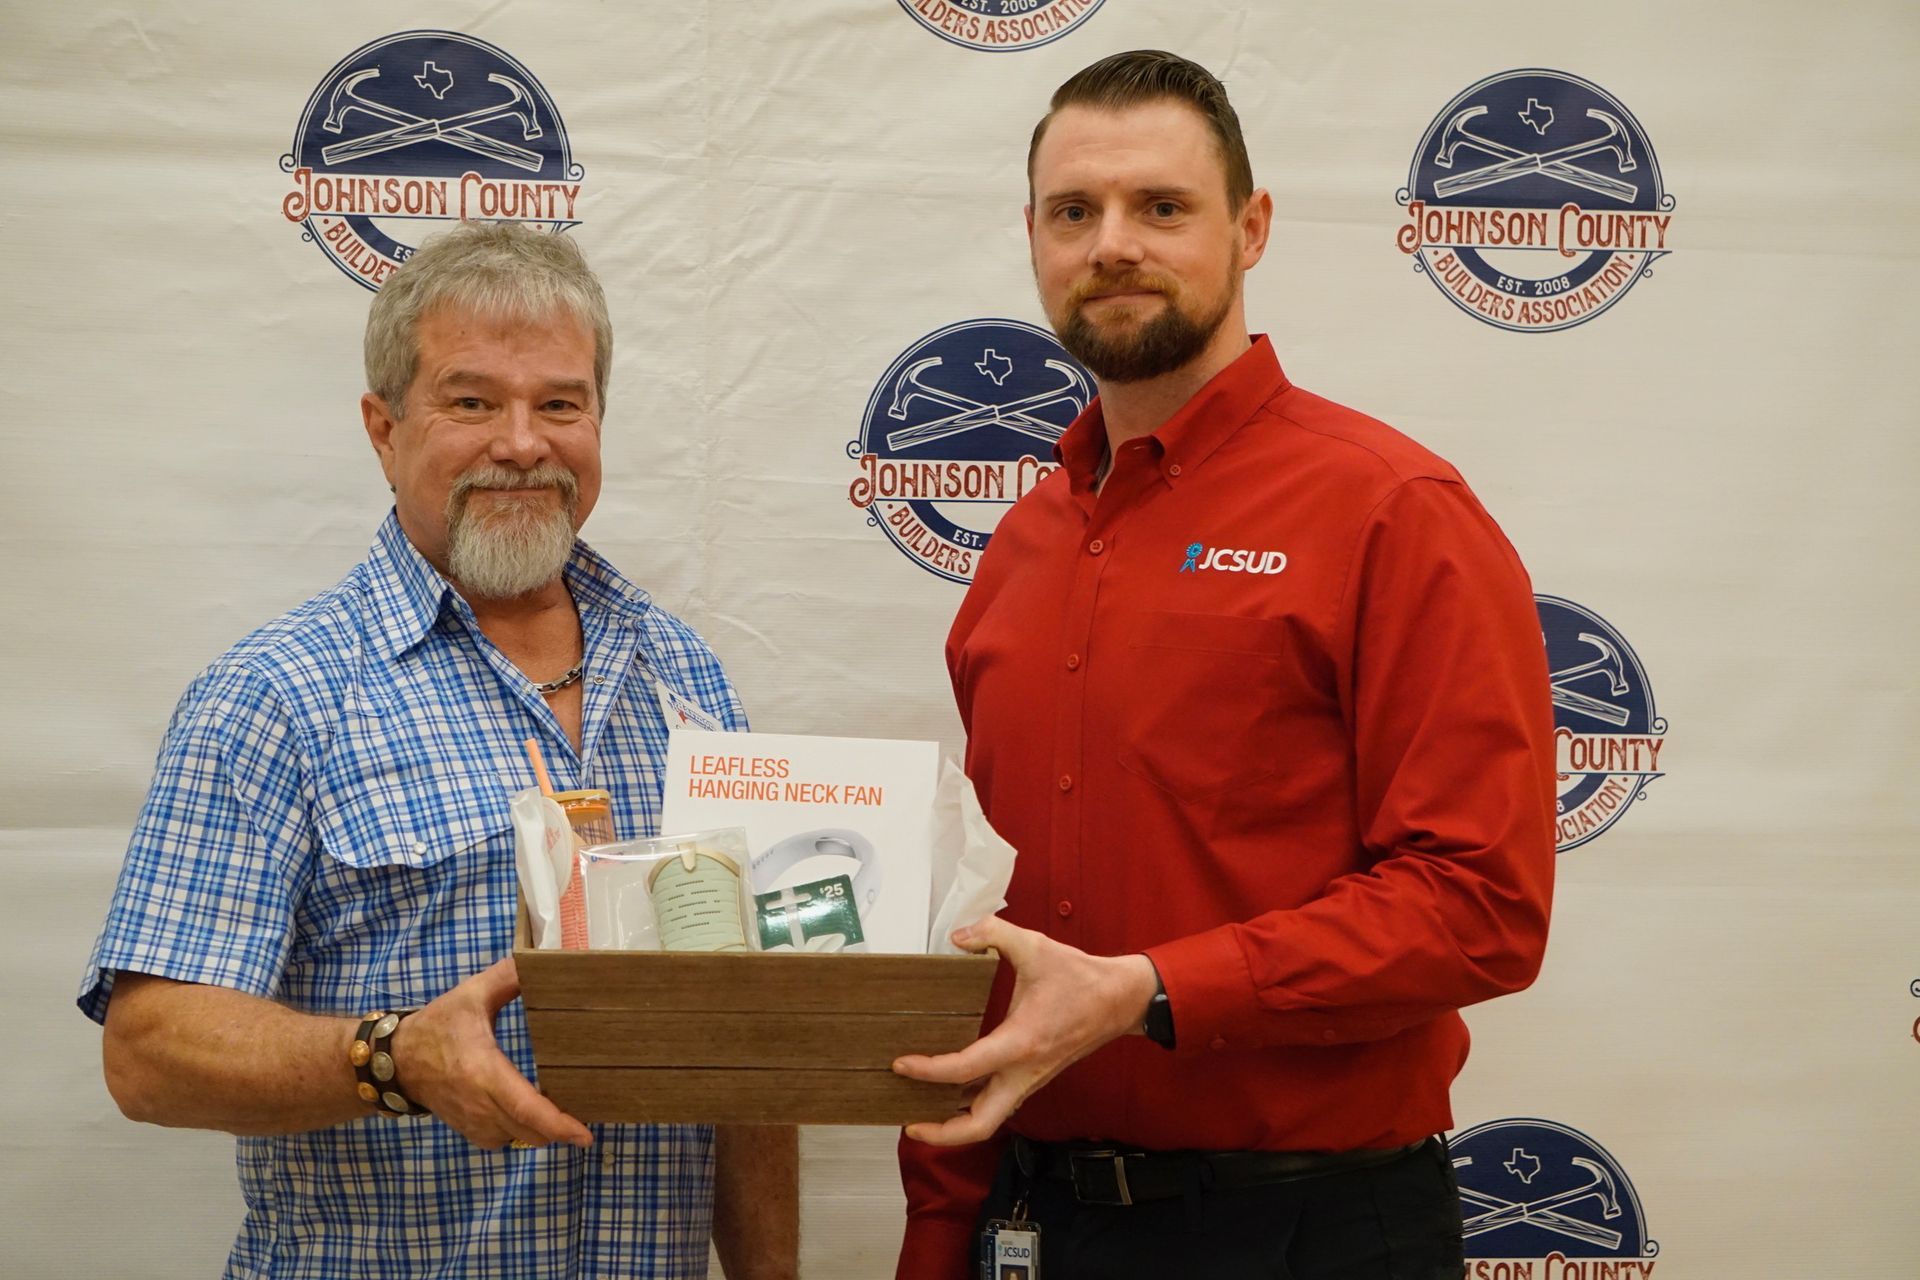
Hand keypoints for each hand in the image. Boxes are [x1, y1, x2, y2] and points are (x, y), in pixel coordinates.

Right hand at [387, 958, 592, 1149]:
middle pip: (531, 1131)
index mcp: (483, 1071)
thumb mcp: (472, 993)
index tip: (585, 1135)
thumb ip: (507, 977)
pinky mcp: (470, 1132)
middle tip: (586, 1108)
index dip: (558, 1124)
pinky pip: (505, 1140)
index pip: (526, 1108)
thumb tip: (541, 960)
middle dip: (561, 1128)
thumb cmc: (438, 1025)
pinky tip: (533, 1112)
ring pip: (521, 1138)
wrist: (397, 1060)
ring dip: (543, 1130)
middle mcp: (480, 1105)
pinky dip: (522, 1131)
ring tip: (563, 1109)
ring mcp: (474, 1123)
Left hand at [892, 916, 1156, 1146]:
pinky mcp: (1033, 1077)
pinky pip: (999, 1105)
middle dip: (942, 1133)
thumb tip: (958, 937)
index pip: (966, 1069)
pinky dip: (972, 1109)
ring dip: (956, 1126)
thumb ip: (993, 933)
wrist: (1122, 1000)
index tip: (901, 1064)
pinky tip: (951, 1094)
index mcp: (1022, 1042)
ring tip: (921, 1114)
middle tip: (909, 1122)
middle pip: (980, 1125)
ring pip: (990, 1121)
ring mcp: (1030, 1079)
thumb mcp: (1036, 946)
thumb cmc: (1081, 979)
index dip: (929, 1071)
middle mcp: (1025, 1071)